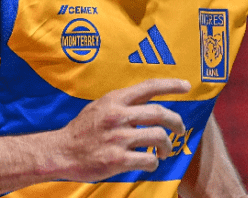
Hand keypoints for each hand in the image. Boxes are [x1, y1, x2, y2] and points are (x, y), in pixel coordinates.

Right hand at [55, 78, 190, 181]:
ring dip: (167, 145)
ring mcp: (118, 138)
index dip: (171, 84)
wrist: (61, 152)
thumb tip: (146, 101)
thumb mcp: (99, 106)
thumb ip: (121, 103)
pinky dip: (154, 162)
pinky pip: (148, 159)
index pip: (148, 87)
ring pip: (158, 136)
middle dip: (176, 121)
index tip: (187, 86)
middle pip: (160, 113)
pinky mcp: (117, 159)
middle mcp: (118, 116)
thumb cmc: (82, 130)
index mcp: (114, 100)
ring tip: (165, 150)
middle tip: (180, 129)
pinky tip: (150, 162)